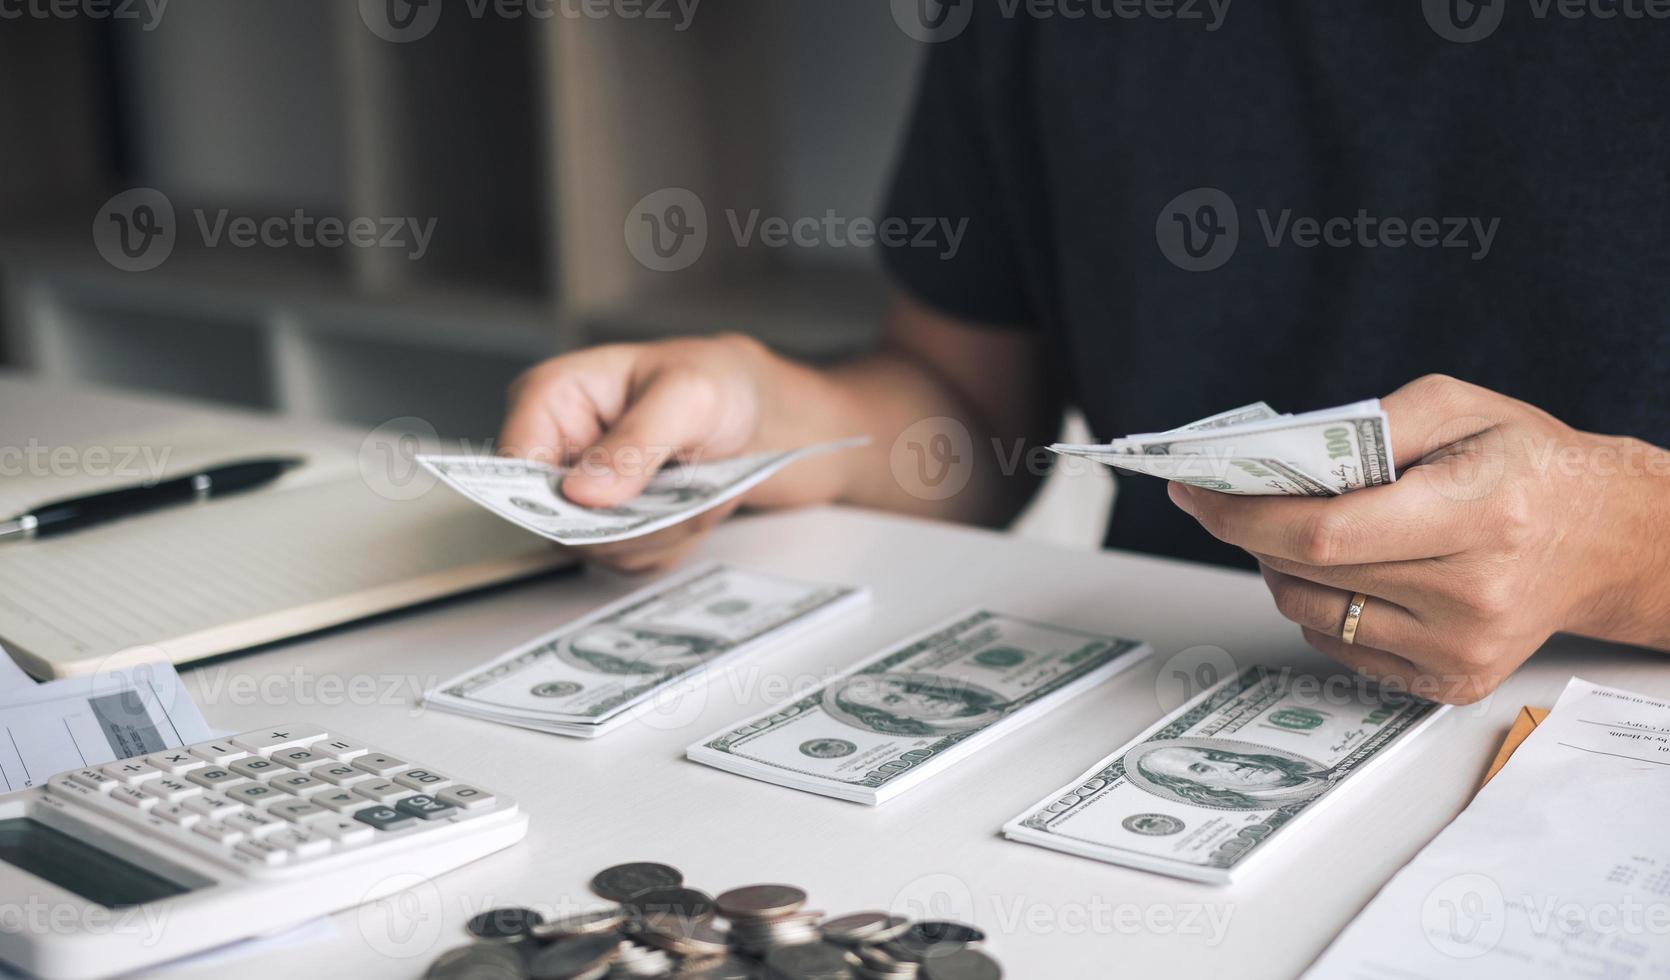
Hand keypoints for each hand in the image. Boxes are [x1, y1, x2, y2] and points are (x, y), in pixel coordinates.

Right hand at [499, 334, 827, 572]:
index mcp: (551, 399)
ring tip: (695, 487)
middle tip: (680, 492)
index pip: (513, 468)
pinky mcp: (609, 526)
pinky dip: (673, 540)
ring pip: (599, 550)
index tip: (611, 504)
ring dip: (661, 530)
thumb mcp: (687, 396)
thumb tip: (582, 492)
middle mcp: (555, 451)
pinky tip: (693, 504)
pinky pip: (631, 561)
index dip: (555, 498)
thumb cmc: (714, 382)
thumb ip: (635, 442)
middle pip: (557, 522)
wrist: (750, 411)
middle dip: (630, 519)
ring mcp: (580, 495)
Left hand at [1167, 374, 1669, 702]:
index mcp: (1480, 517)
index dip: (1245, 515)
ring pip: (1311, 614)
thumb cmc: (1529, 465)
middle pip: (1309, 572)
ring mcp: (1460, 649)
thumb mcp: (1460, 408)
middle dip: (1251, 532)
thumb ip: (1371, 424)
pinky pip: (1339, 645)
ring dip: (1280, 568)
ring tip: (1299, 529)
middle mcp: (1471, 595)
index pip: (1326, 533)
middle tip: (1230, 497)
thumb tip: (1283, 455)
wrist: (1607, 539)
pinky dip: (1320, 604)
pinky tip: (1347, 570)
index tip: (1197, 492)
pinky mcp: (1449, 681)